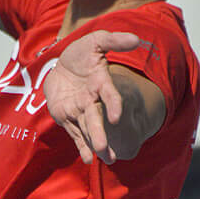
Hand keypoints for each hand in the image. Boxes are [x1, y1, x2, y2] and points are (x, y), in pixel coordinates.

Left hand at [43, 30, 142, 164]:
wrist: (62, 66)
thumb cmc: (82, 55)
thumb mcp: (95, 41)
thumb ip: (114, 40)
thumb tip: (137, 39)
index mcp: (100, 82)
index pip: (109, 94)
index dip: (114, 104)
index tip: (116, 117)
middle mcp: (92, 100)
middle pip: (96, 118)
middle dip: (100, 134)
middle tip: (106, 150)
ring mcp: (80, 111)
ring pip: (87, 129)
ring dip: (95, 144)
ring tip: (106, 158)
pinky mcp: (68, 118)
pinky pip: (75, 134)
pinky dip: (81, 146)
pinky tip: (88, 159)